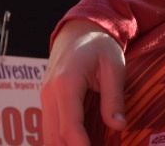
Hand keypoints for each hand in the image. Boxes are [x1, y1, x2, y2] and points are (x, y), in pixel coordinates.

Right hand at [42, 22, 125, 145]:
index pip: (69, 126)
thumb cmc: (100, 45)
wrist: (78, 31)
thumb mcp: (114, 66)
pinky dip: (61, 141)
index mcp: (66, 83)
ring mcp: (44, 99)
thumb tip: (119, 126)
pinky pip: (49, 128)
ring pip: (47, 136)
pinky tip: (79, 144)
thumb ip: (114, 97)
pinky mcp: (47, 102)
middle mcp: (49, 94)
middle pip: (53, 136)